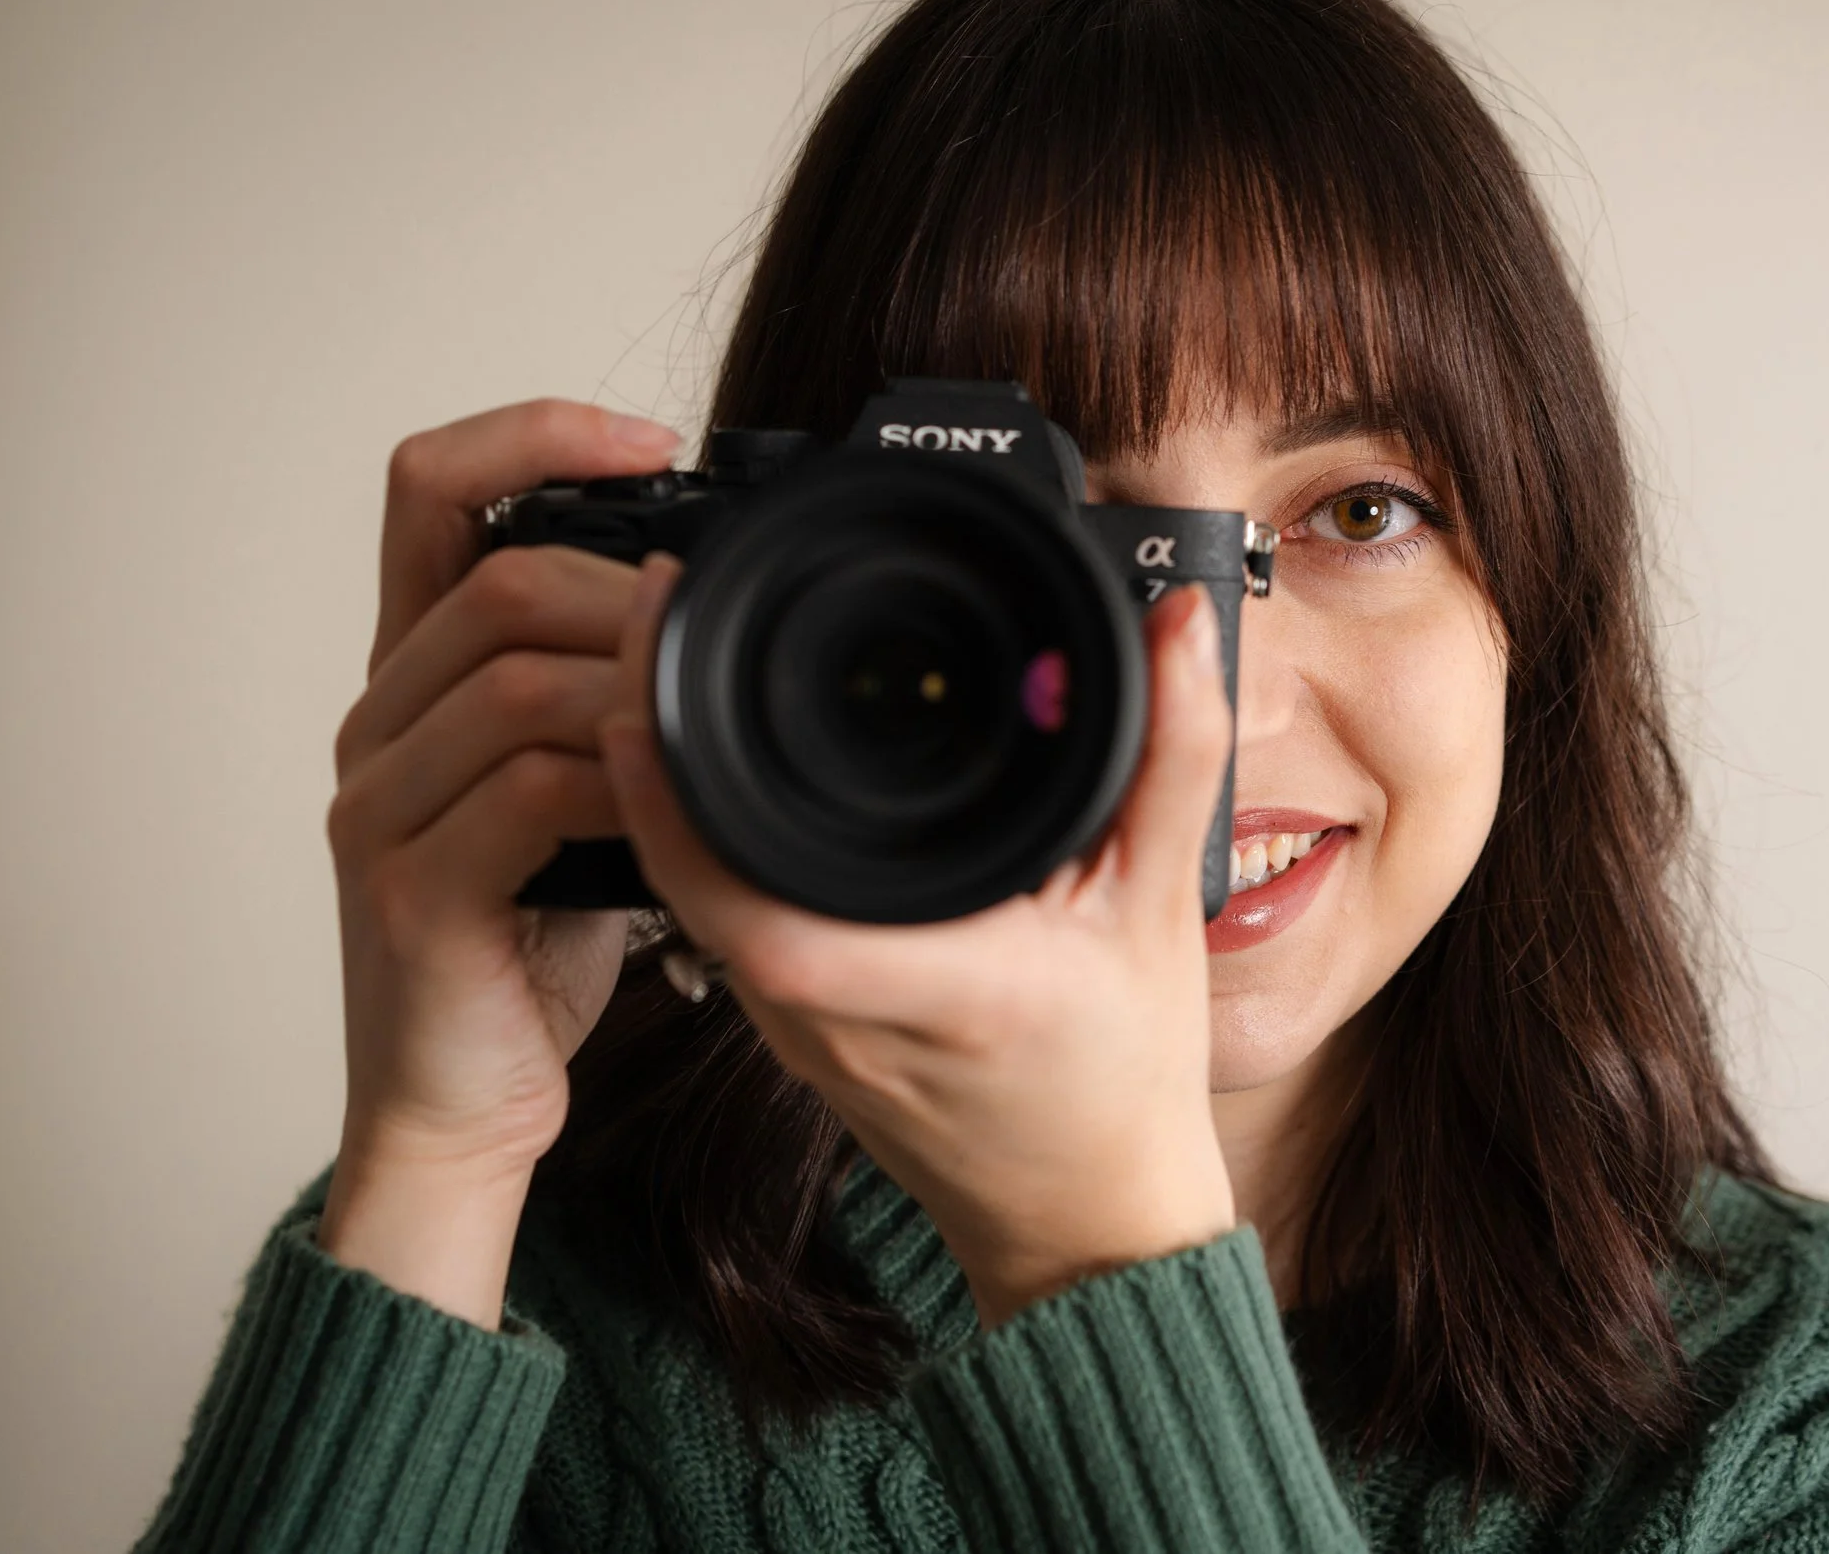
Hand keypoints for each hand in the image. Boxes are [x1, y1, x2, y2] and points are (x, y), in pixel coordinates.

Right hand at [316, 399, 681, 1325]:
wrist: (461, 1099)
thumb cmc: (527, 941)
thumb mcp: (575, 791)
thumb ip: (606, 699)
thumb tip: (711, 608)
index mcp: (415, 678)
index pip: (428, 491)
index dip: (531, 435)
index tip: (650, 440)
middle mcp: (379, 723)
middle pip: (493, 581)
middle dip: (628, 590)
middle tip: (719, 632)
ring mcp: (380, 806)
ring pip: (512, 678)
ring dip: (635, 682)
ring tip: (710, 716)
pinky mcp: (413, 890)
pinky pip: (523, 791)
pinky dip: (617, 779)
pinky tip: (674, 798)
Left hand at [598, 554, 1239, 1325]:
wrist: (1086, 1220)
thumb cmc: (1128, 1075)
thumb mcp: (1166, 905)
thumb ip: (1174, 754)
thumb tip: (1176, 622)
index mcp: (941, 991)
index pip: (766, 913)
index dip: (680, 806)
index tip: (657, 685)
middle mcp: (841, 1017)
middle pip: (694, 880)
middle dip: (652, 743)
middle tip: (656, 609)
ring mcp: (798, 1031)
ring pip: (691, 896)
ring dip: (659, 782)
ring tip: (667, 653)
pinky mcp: (786, 1029)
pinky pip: (715, 917)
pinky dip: (690, 832)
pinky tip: (700, 753)